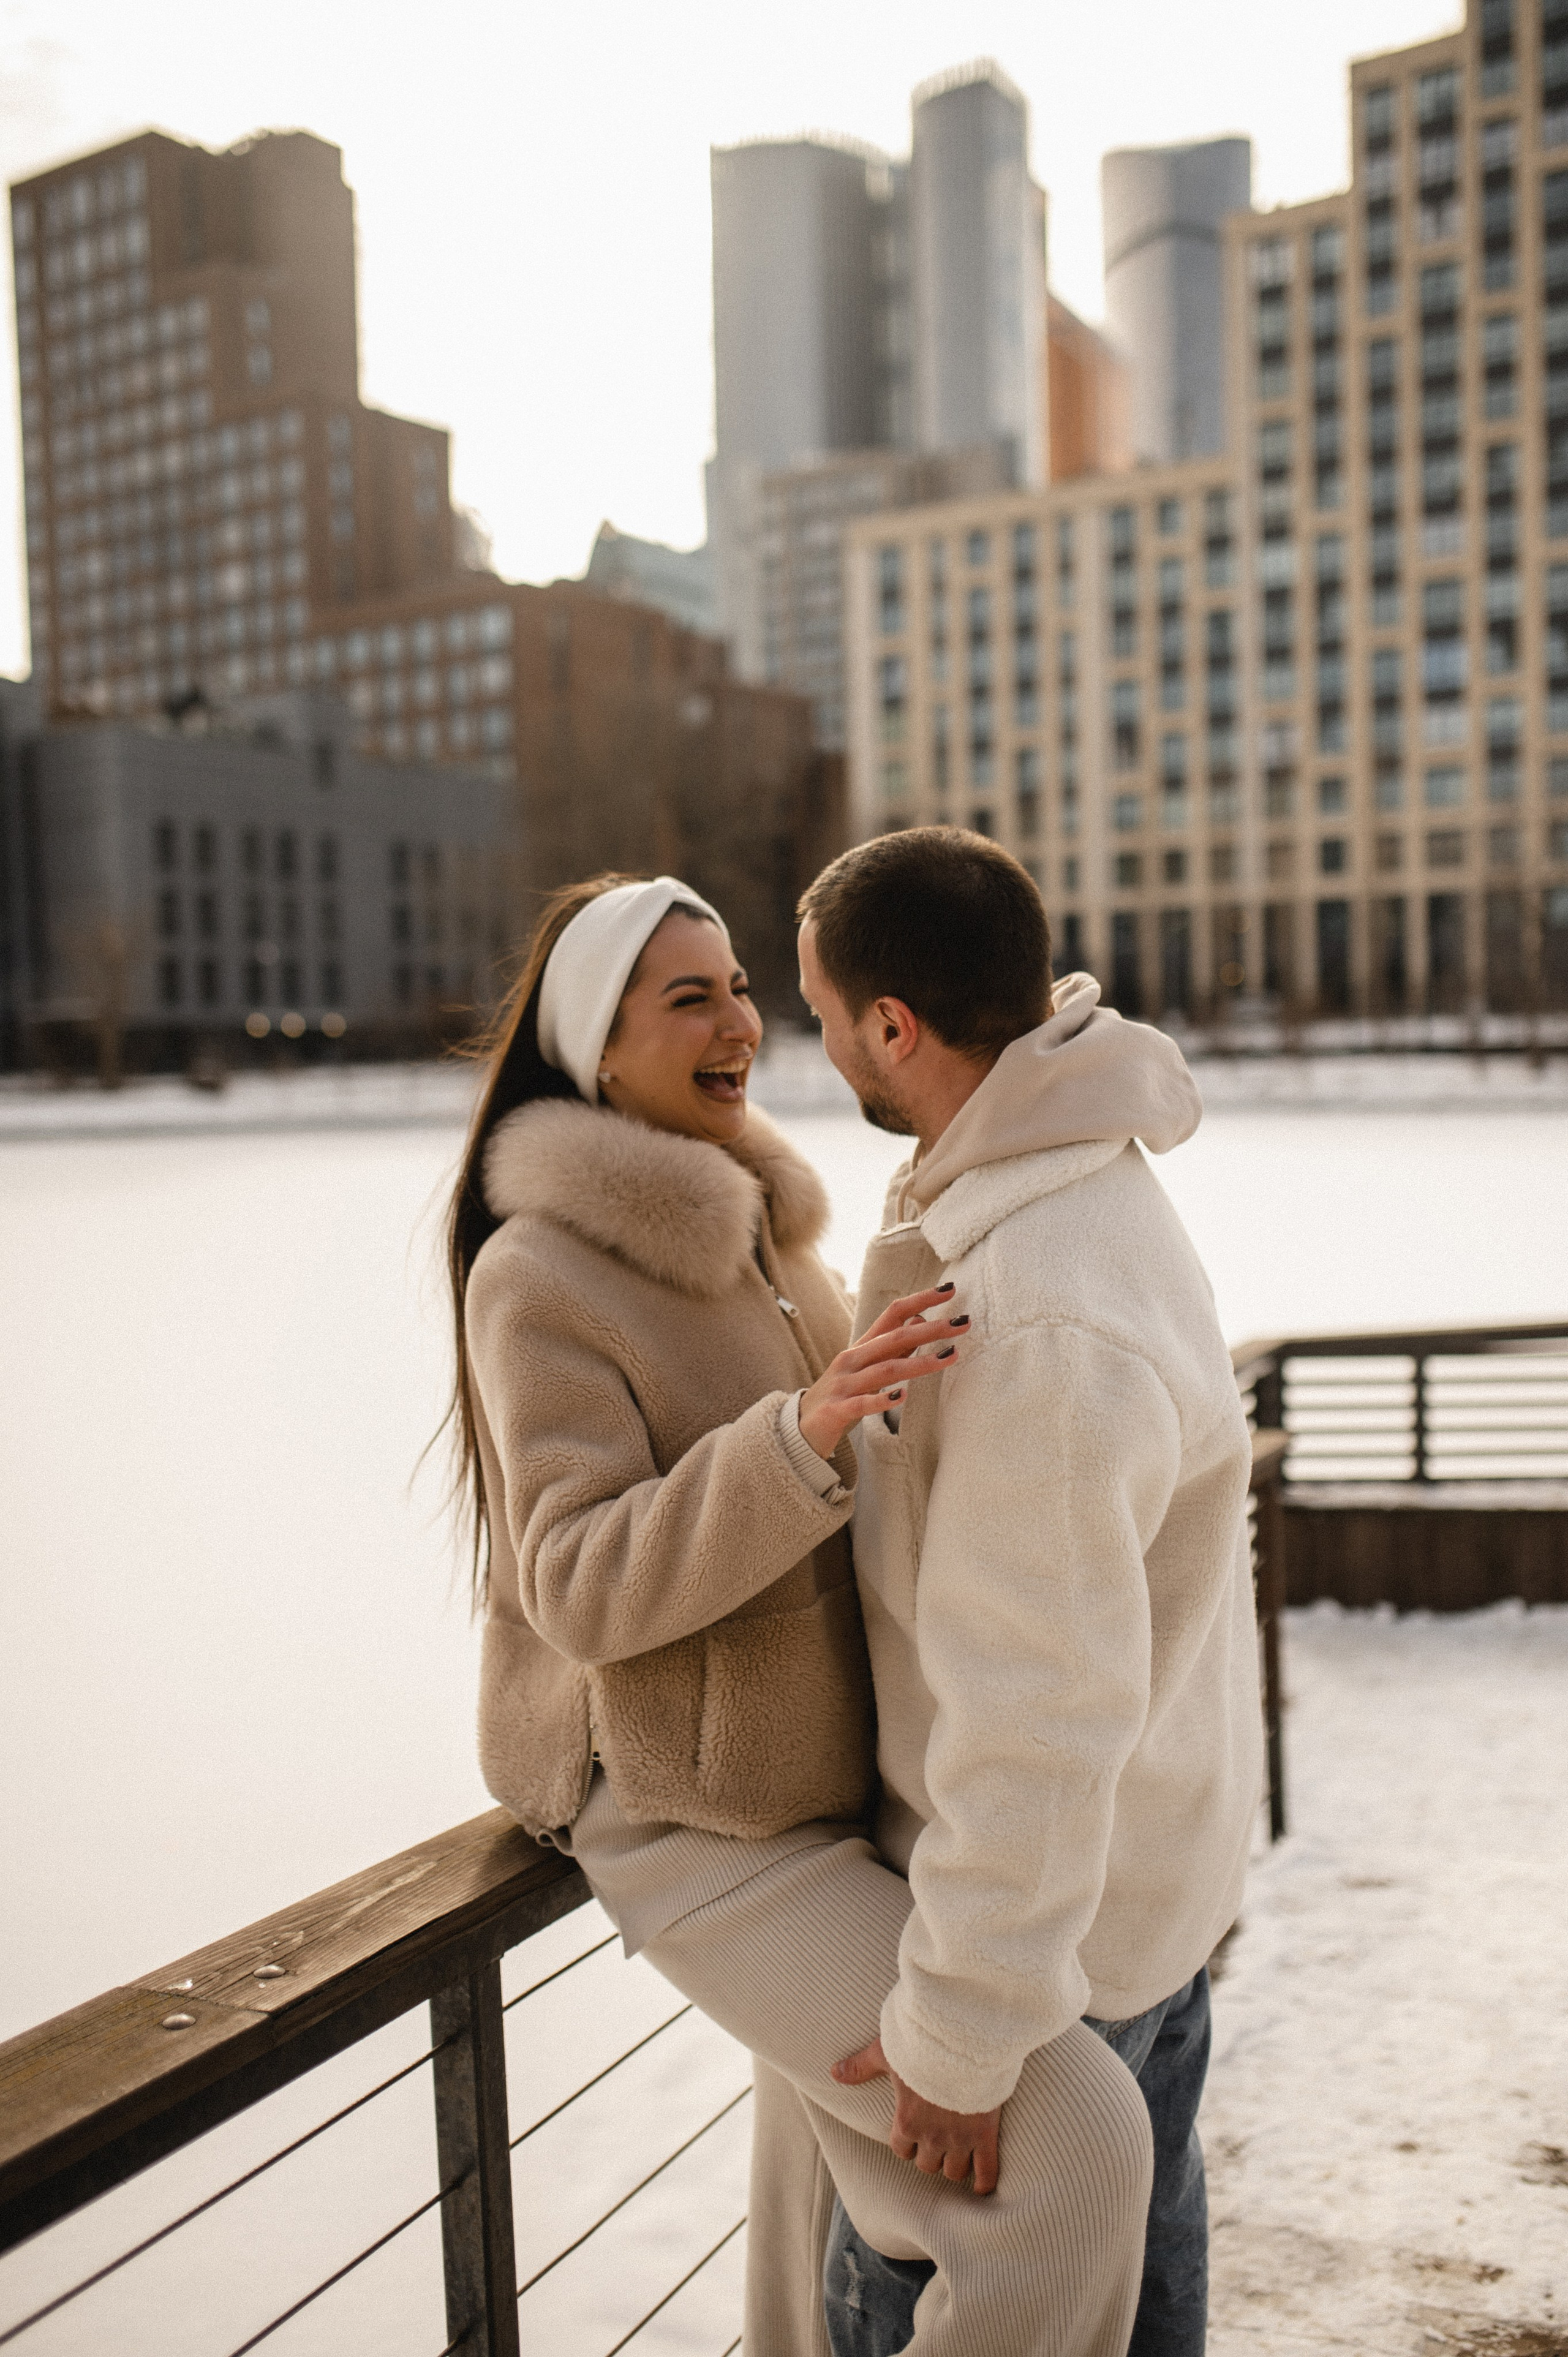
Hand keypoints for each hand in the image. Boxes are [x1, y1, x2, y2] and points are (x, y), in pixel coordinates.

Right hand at [798, 1287, 966, 1461]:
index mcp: (862, 1347)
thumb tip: (921, 1321)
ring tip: (948, 1357)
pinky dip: (882, 1399)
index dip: (920, 1300)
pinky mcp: (837, 1410)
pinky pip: (862, 1403)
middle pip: (895, 1338)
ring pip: (884, 1369)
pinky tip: (902, 1396)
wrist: (801, 1428)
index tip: (949, 1290)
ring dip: (919, 1363)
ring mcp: (844, 1384)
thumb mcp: (868, 1369)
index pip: (893, 1314)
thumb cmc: (842, 1395)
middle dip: (931, 1330)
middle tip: (962, 1324)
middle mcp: (852, 1359)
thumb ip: (893, 1348)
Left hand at [833, 2037, 1000, 2194]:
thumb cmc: (922, 2045)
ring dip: (954, 2165)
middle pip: (928, 2165)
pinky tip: (982, 2185)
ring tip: (959, 2155)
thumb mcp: (886, 2052)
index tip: (914, 2132)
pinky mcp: (985, 2135)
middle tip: (938, 2140)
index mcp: (906, 2122)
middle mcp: (932, 2137)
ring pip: (954, 2172)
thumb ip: (861, 2066)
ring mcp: (960, 2139)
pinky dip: (984, 2182)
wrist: (962, 2040)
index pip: (902, 2150)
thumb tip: (834, 2072)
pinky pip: (986, 2172)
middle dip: (931, 2155)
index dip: (907, 2143)